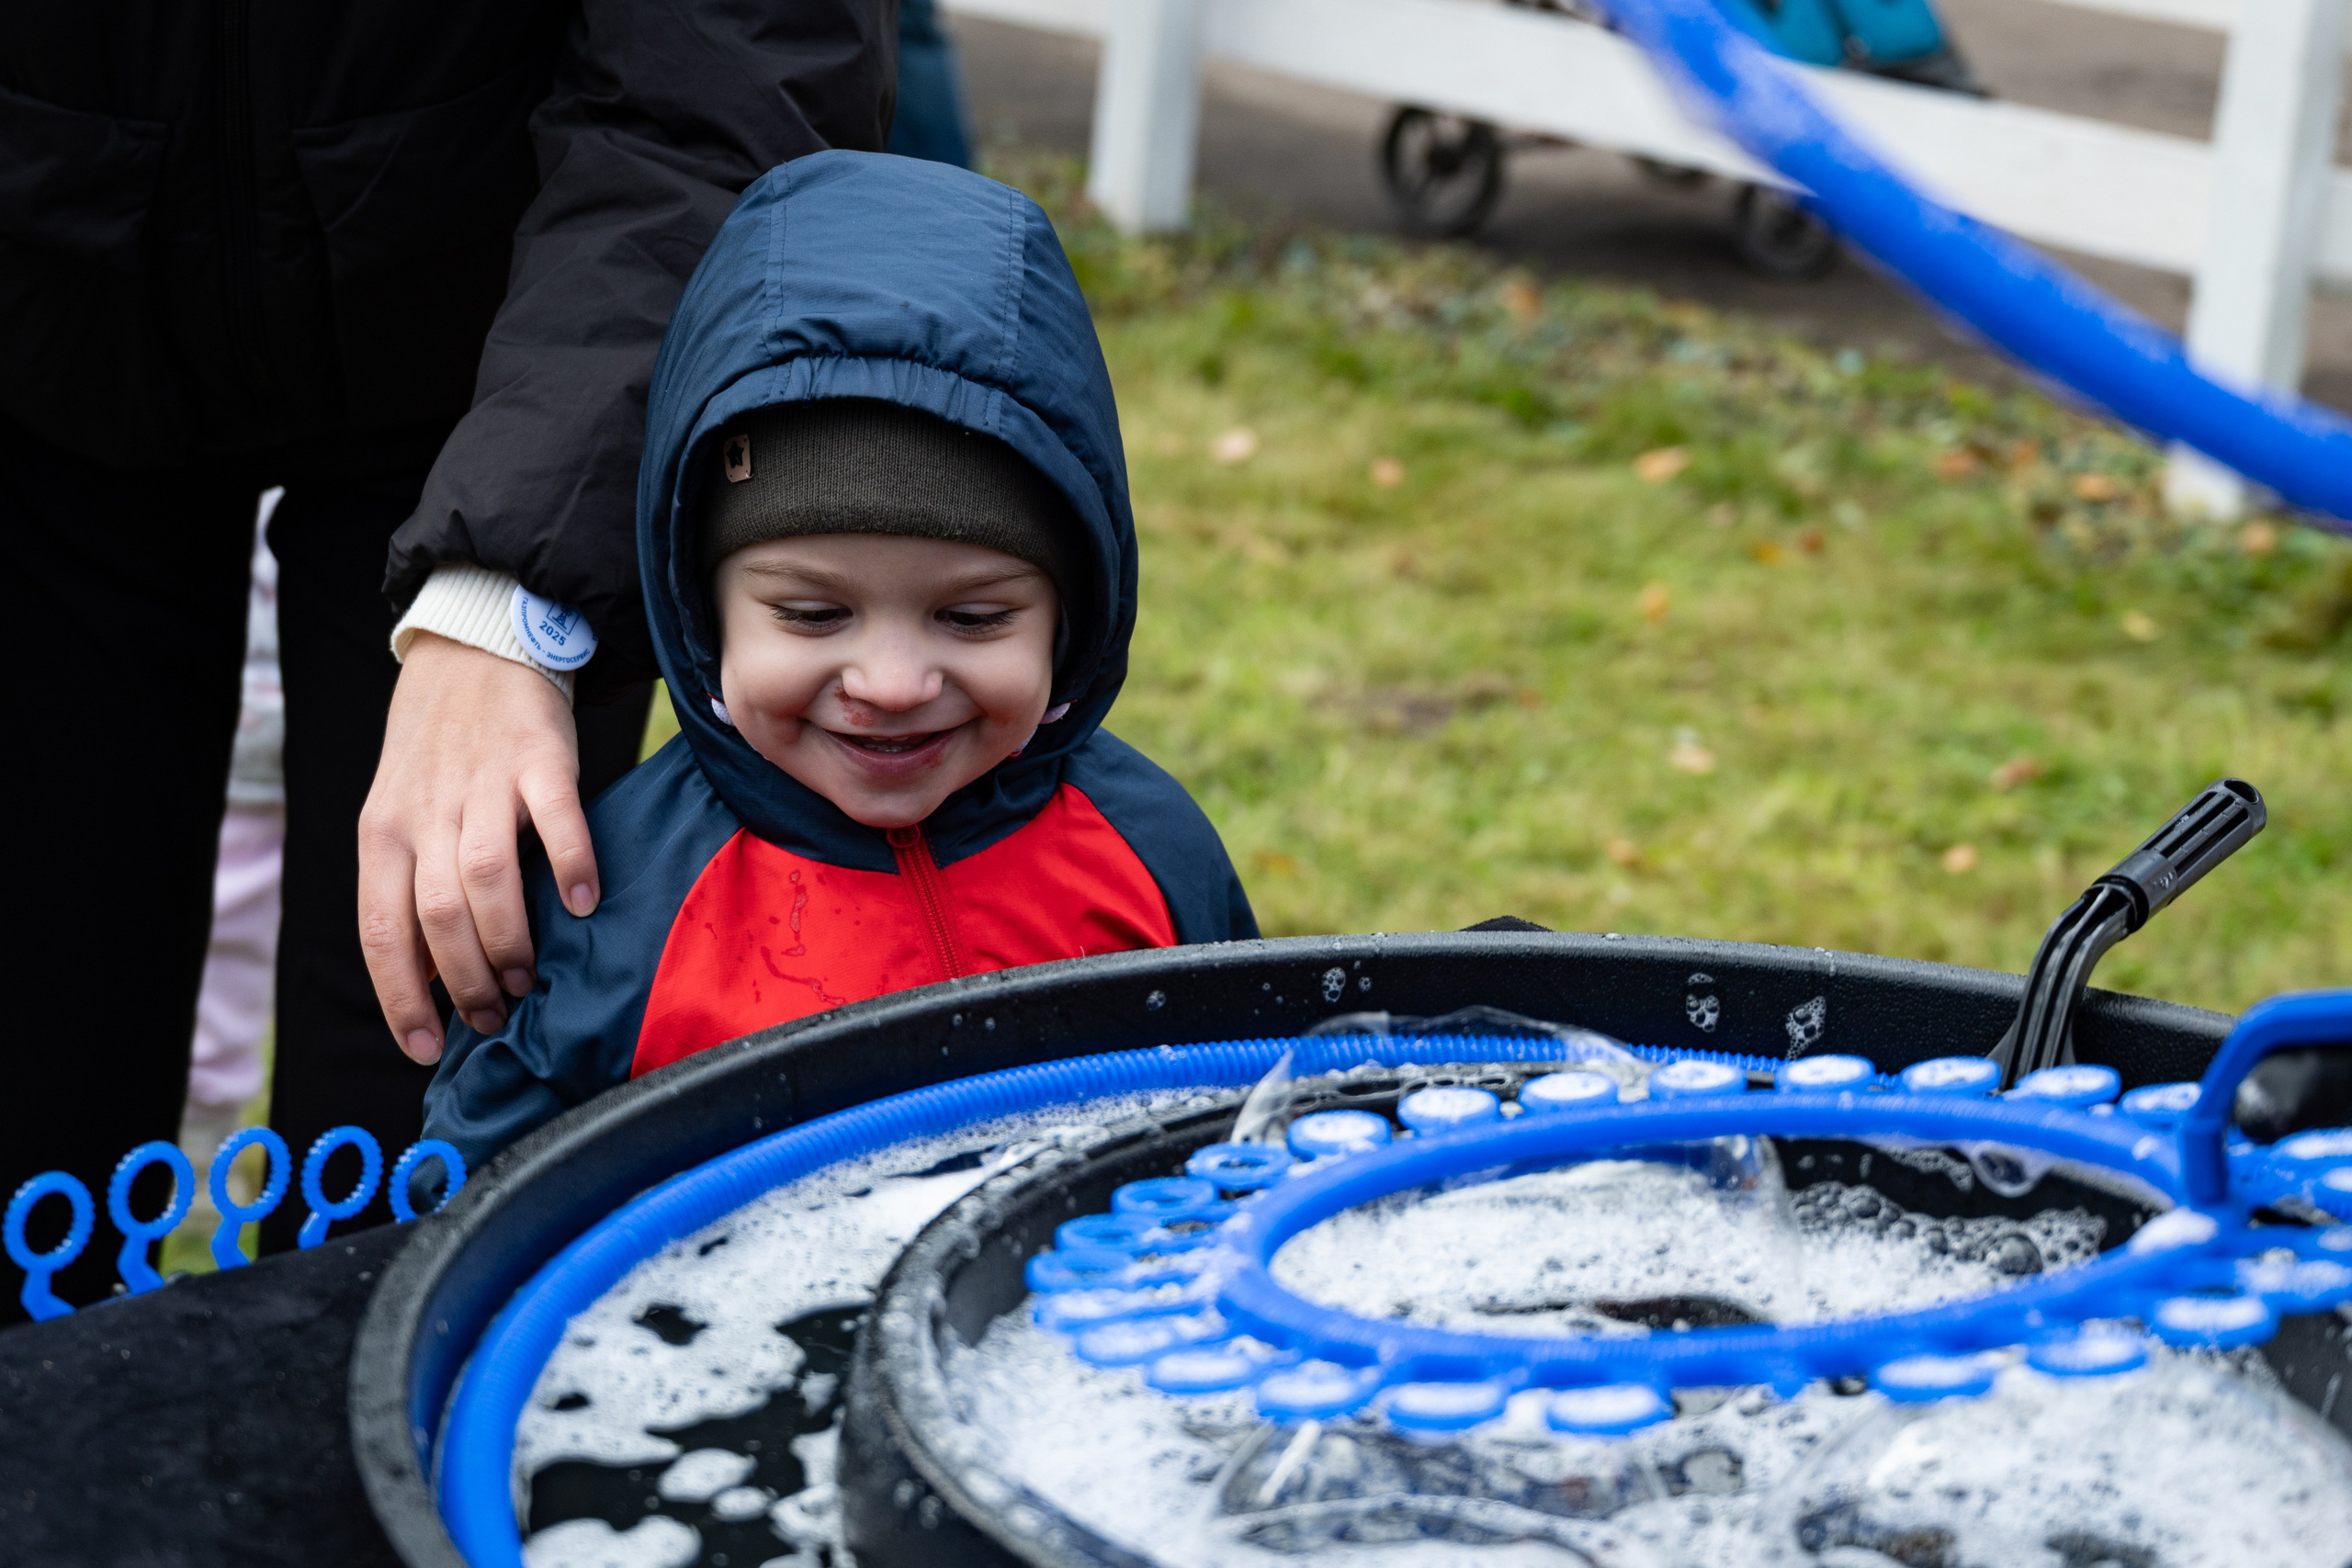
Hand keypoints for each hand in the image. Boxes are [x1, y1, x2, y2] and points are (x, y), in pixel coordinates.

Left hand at [359, 633, 599, 1063]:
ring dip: (508, 940)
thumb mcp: (399, 814)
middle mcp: (426, 812)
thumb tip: (427, 977)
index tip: (426, 1048)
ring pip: (485, 878)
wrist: (473, 650)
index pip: (382, 931)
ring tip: (526, 979)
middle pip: (437, 915)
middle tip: (493, 1017)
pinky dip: (569, 865)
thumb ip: (408, 887)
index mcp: (382, 832)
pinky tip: (582, 903)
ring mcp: (483, 783)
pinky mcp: (538, 757)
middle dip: (465, 982)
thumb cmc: (438, 750)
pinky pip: (555, 819)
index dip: (402, 998)